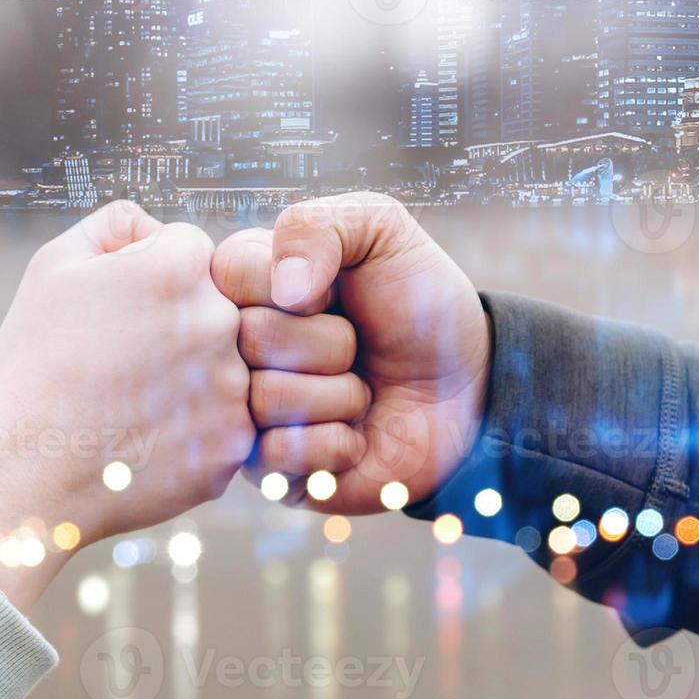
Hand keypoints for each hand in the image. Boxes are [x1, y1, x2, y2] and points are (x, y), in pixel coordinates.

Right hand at [0, 202, 253, 608]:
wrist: (24, 469)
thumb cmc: (32, 365)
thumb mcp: (54, 268)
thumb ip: (114, 226)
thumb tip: (152, 226)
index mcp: (181, 266)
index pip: (192, 254)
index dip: (151, 284)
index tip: (118, 319)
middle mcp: (220, 321)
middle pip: (217, 311)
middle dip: (178, 332)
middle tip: (122, 368)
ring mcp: (233, 387)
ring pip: (226, 371)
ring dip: (190, 384)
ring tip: (131, 408)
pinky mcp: (233, 446)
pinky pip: (225, 426)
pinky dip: (192, 435)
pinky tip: (145, 441)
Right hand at [212, 192, 490, 514]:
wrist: (468, 387)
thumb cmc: (418, 304)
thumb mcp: (380, 233)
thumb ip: (318, 227)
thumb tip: (284, 289)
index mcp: (244, 286)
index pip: (230, 272)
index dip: (300, 284)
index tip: (334, 292)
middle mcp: (233, 350)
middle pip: (251, 338)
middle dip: (330, 342)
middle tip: (356, 347)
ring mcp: (246, 413)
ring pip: (265, 399)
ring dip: (339, 395)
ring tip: (360, 391)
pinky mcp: (269, 471)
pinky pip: (277, 455)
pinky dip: (335, 443)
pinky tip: (354, 436)